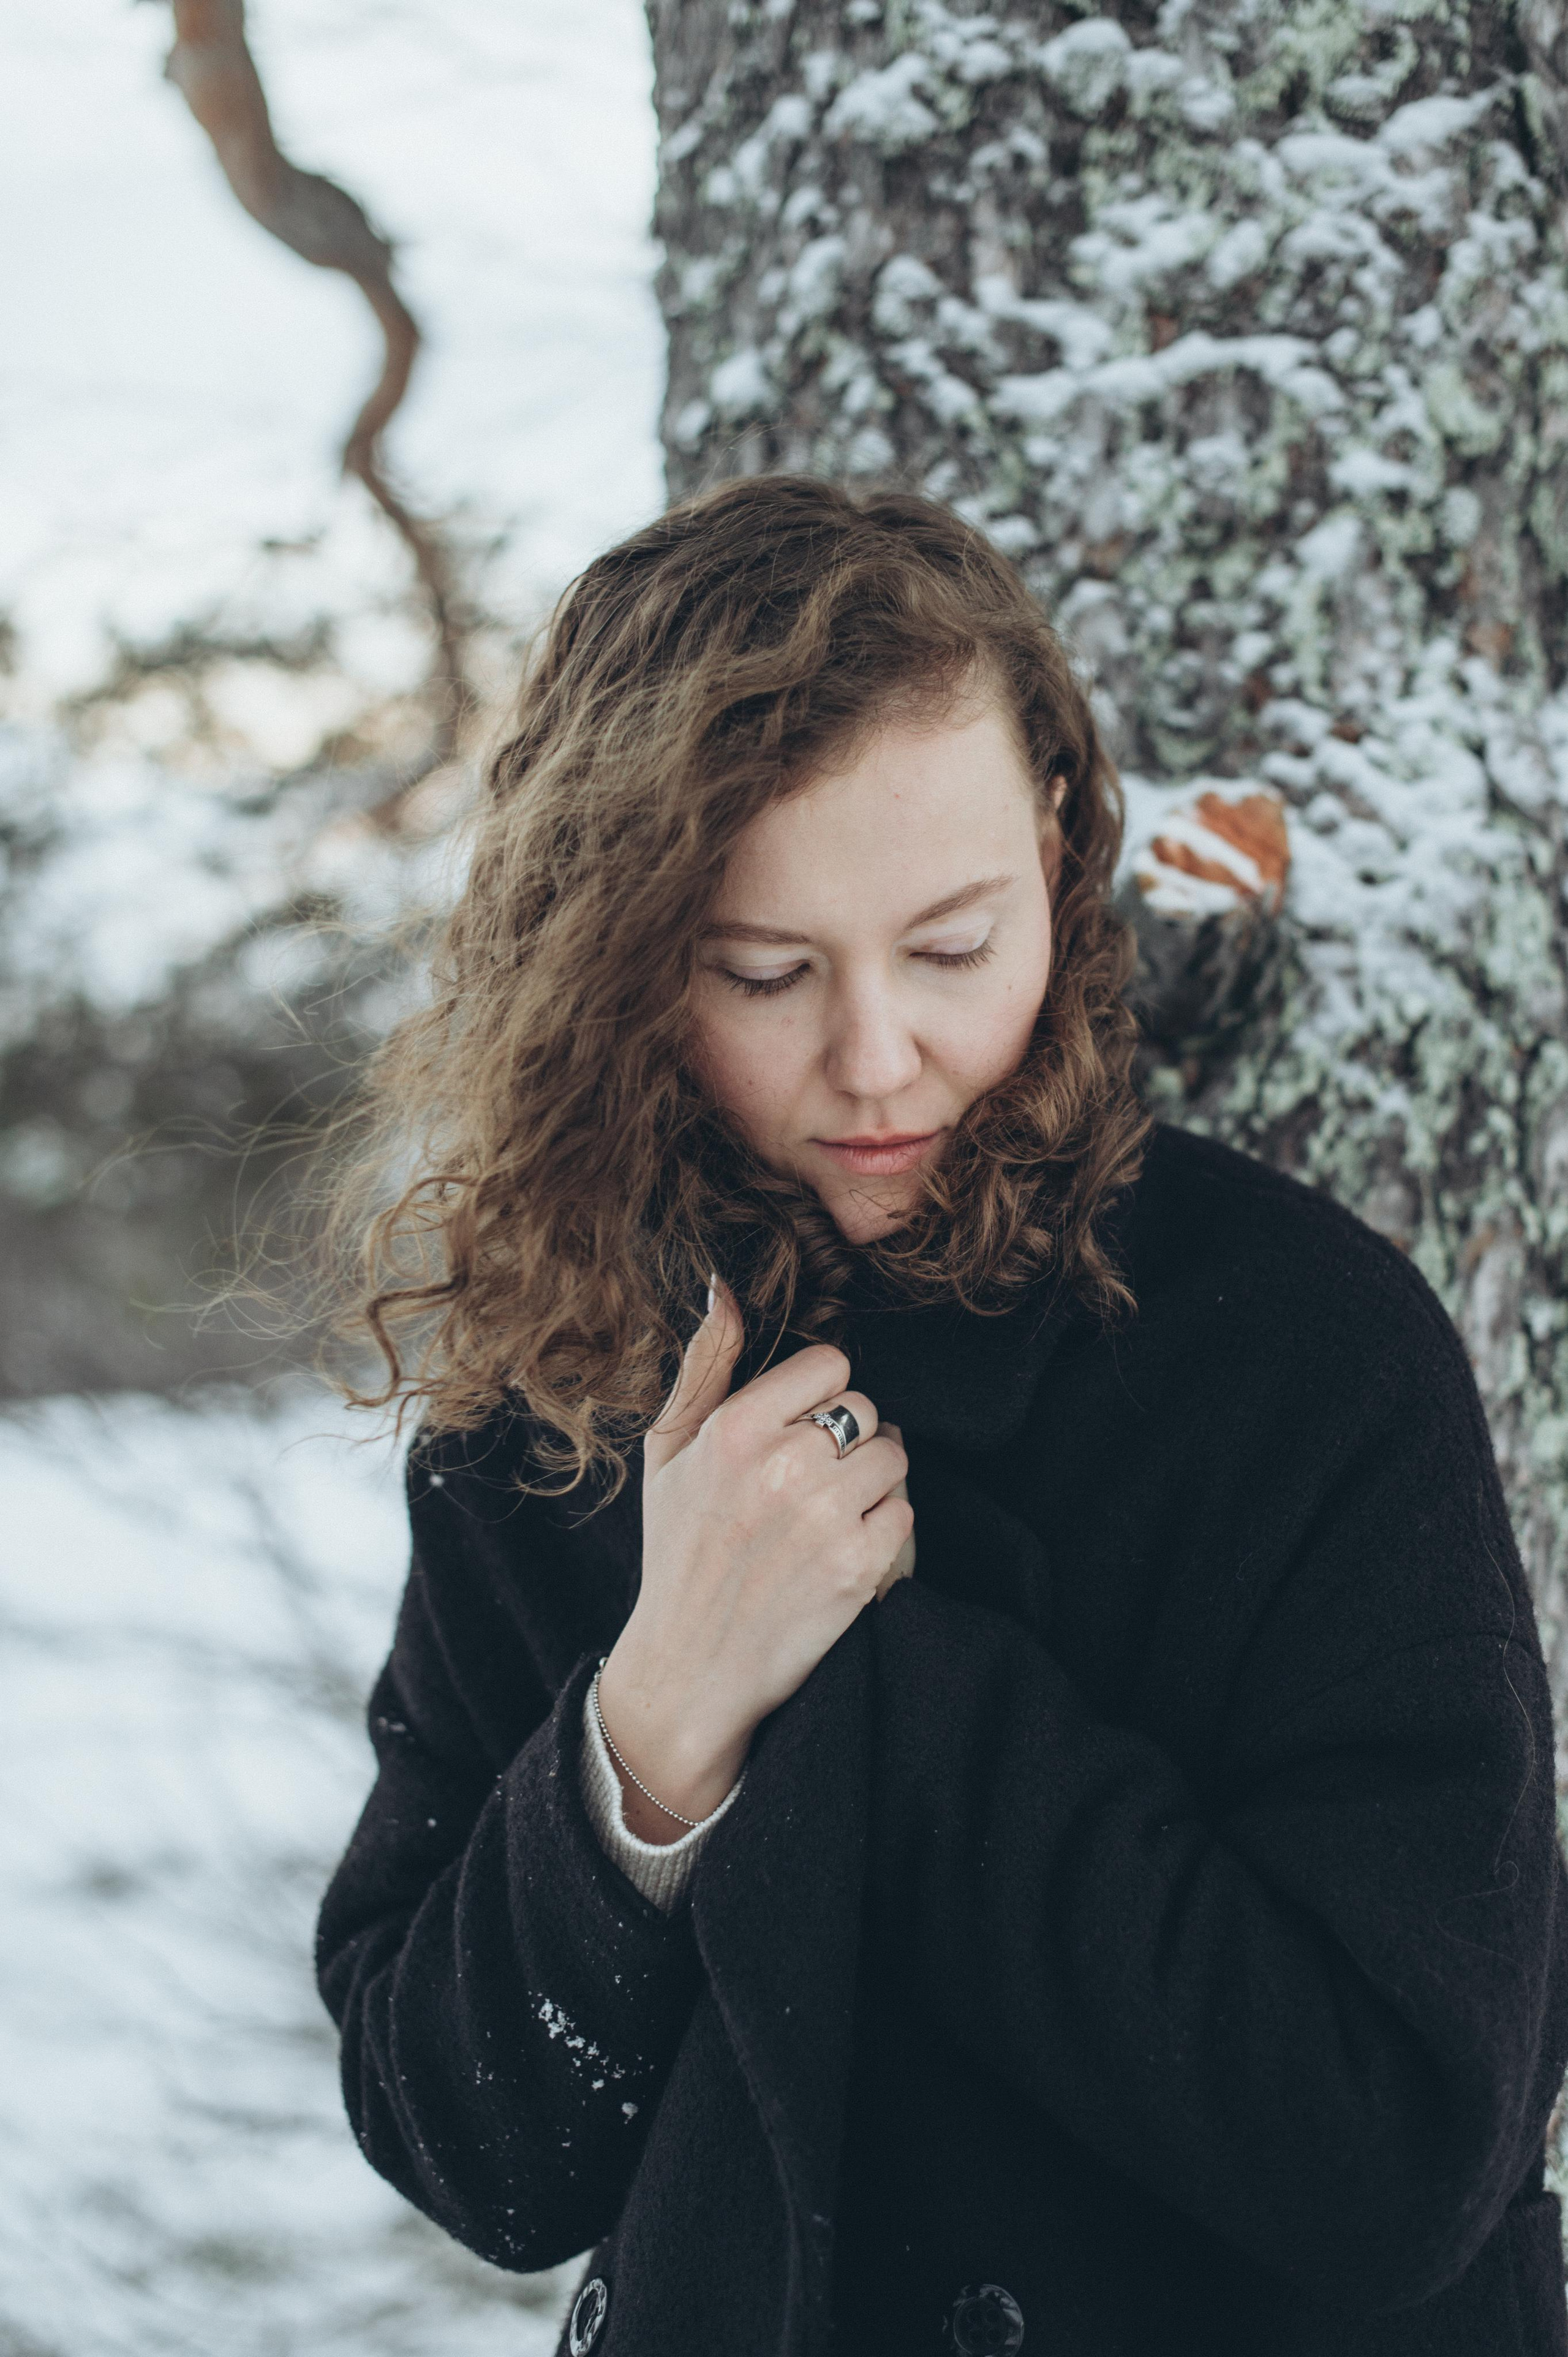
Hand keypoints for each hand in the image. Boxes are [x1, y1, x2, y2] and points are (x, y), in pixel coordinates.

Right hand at [595, 1278, 912, 1841]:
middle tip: (811, 1478)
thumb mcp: (669, 1452)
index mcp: (734, 1429)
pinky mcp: (861, 1567)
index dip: (820, 1395)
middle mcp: (783, 1467)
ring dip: (872, 1479)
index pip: (830, 1364)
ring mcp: (826, 1519)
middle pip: (866, 1408)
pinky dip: (884, 1526)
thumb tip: (725, 1288)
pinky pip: (905, 1511)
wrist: (691, 1667)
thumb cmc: (678, 1551)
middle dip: (847, 1437)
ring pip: (894, 1455)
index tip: (798, 1427)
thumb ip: (704, 1366)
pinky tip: (842, 1545)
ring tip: (830, 1510)